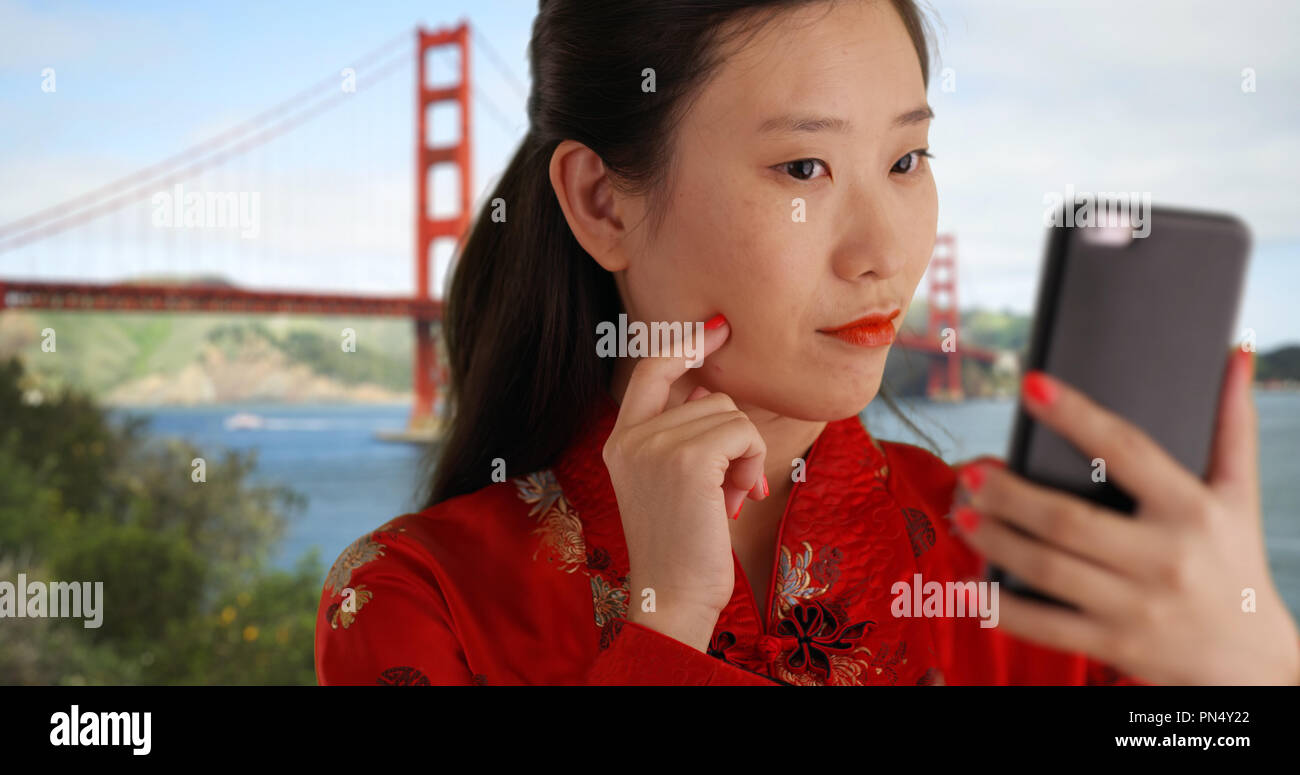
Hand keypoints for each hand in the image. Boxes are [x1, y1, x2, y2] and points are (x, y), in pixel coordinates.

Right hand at [602, 314, 769, 650]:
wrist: (672, 596)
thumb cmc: (681, 545)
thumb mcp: (669, 481)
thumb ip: (680, 433)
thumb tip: (707, 387)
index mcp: (619, 440)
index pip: (651, 369)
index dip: (685, 344)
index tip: (717, 330)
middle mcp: (630, 437)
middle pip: (708, 396)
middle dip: (733, 439)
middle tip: (728, 488)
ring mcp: (654, 446)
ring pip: (729, 414)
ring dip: (745, 457)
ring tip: (728, 499)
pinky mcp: (687, 459)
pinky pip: (742, 433)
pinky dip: (752, 464)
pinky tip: (738, 499)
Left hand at [951, 348, 1299, 684]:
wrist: (1254, 664)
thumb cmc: (1236, 564)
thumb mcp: (1241, 495)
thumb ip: (1232, 425)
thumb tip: (1233, 353)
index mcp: (1193, 509)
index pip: (1126, 451)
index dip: (1076, 415)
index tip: (1030, 384)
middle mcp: (1165, 559)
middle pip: (1068, 520)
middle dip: (1010, 495)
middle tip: (970, 472)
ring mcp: (1137, 608)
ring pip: (1048, 570)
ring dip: (995, 541)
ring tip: (961, 513)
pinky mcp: (1114, 645)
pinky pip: (1046, 626)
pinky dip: (1001, 608)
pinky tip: (967, 586)